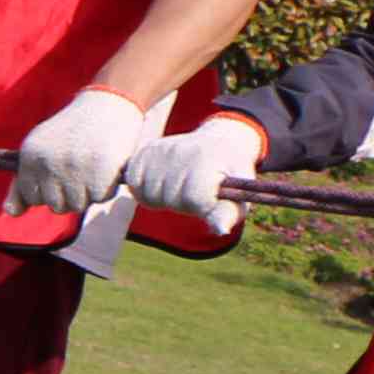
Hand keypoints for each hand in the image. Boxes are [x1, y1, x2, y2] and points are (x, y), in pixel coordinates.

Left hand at [13, 84, 160, 218]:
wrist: (109, 103)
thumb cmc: (72, 131)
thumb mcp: (40, 150)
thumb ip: (22, 183)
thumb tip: (11, 212)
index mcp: (30, 155)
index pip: (33, 197)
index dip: (50, 190)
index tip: (61, 172)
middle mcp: (49, 162)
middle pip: (56, 206)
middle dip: (70, 193)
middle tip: (80, 168)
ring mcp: (75, 167)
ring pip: (78, 205)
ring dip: (88, 192)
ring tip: (92, 167)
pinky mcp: (101, 170)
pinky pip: (101, 198)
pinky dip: (107, 188)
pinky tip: (107, 167)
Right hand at [127, 111, 266, 240]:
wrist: (218, 143)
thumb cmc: (229, 176)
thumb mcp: (238, 193)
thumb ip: (228, 213)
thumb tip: (220, 231)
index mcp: (206, 159)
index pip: (193, 199)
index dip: (202, 205)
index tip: (211, 194)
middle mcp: (181, 150)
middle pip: (169, 199)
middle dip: (182, 203)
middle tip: (196, 190)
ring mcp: (159, 150)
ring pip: (149, 195)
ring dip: (163, 199)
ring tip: (179, 187)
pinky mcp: (144, 152)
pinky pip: (134, 185)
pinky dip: (145, 190)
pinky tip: (161, 182)